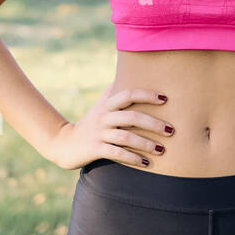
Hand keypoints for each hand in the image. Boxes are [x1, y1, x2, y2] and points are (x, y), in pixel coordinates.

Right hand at [46, 81, 172, 169]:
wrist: (63, 143)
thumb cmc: (90, 123)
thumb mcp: (101, 106)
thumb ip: (114, 92)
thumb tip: (130, 71)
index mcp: (107, 104)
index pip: (129, 94)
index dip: (147, 94)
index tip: (165, 98)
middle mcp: (104, 117)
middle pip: (131, 117)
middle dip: (153, 123)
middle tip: (171, 130)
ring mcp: (99, 133)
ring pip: (126, 137)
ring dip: (146, 144)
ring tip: (162, 149)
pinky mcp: (95, 149)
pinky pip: (117, 153)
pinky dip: (132, 158)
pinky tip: (146, 163)